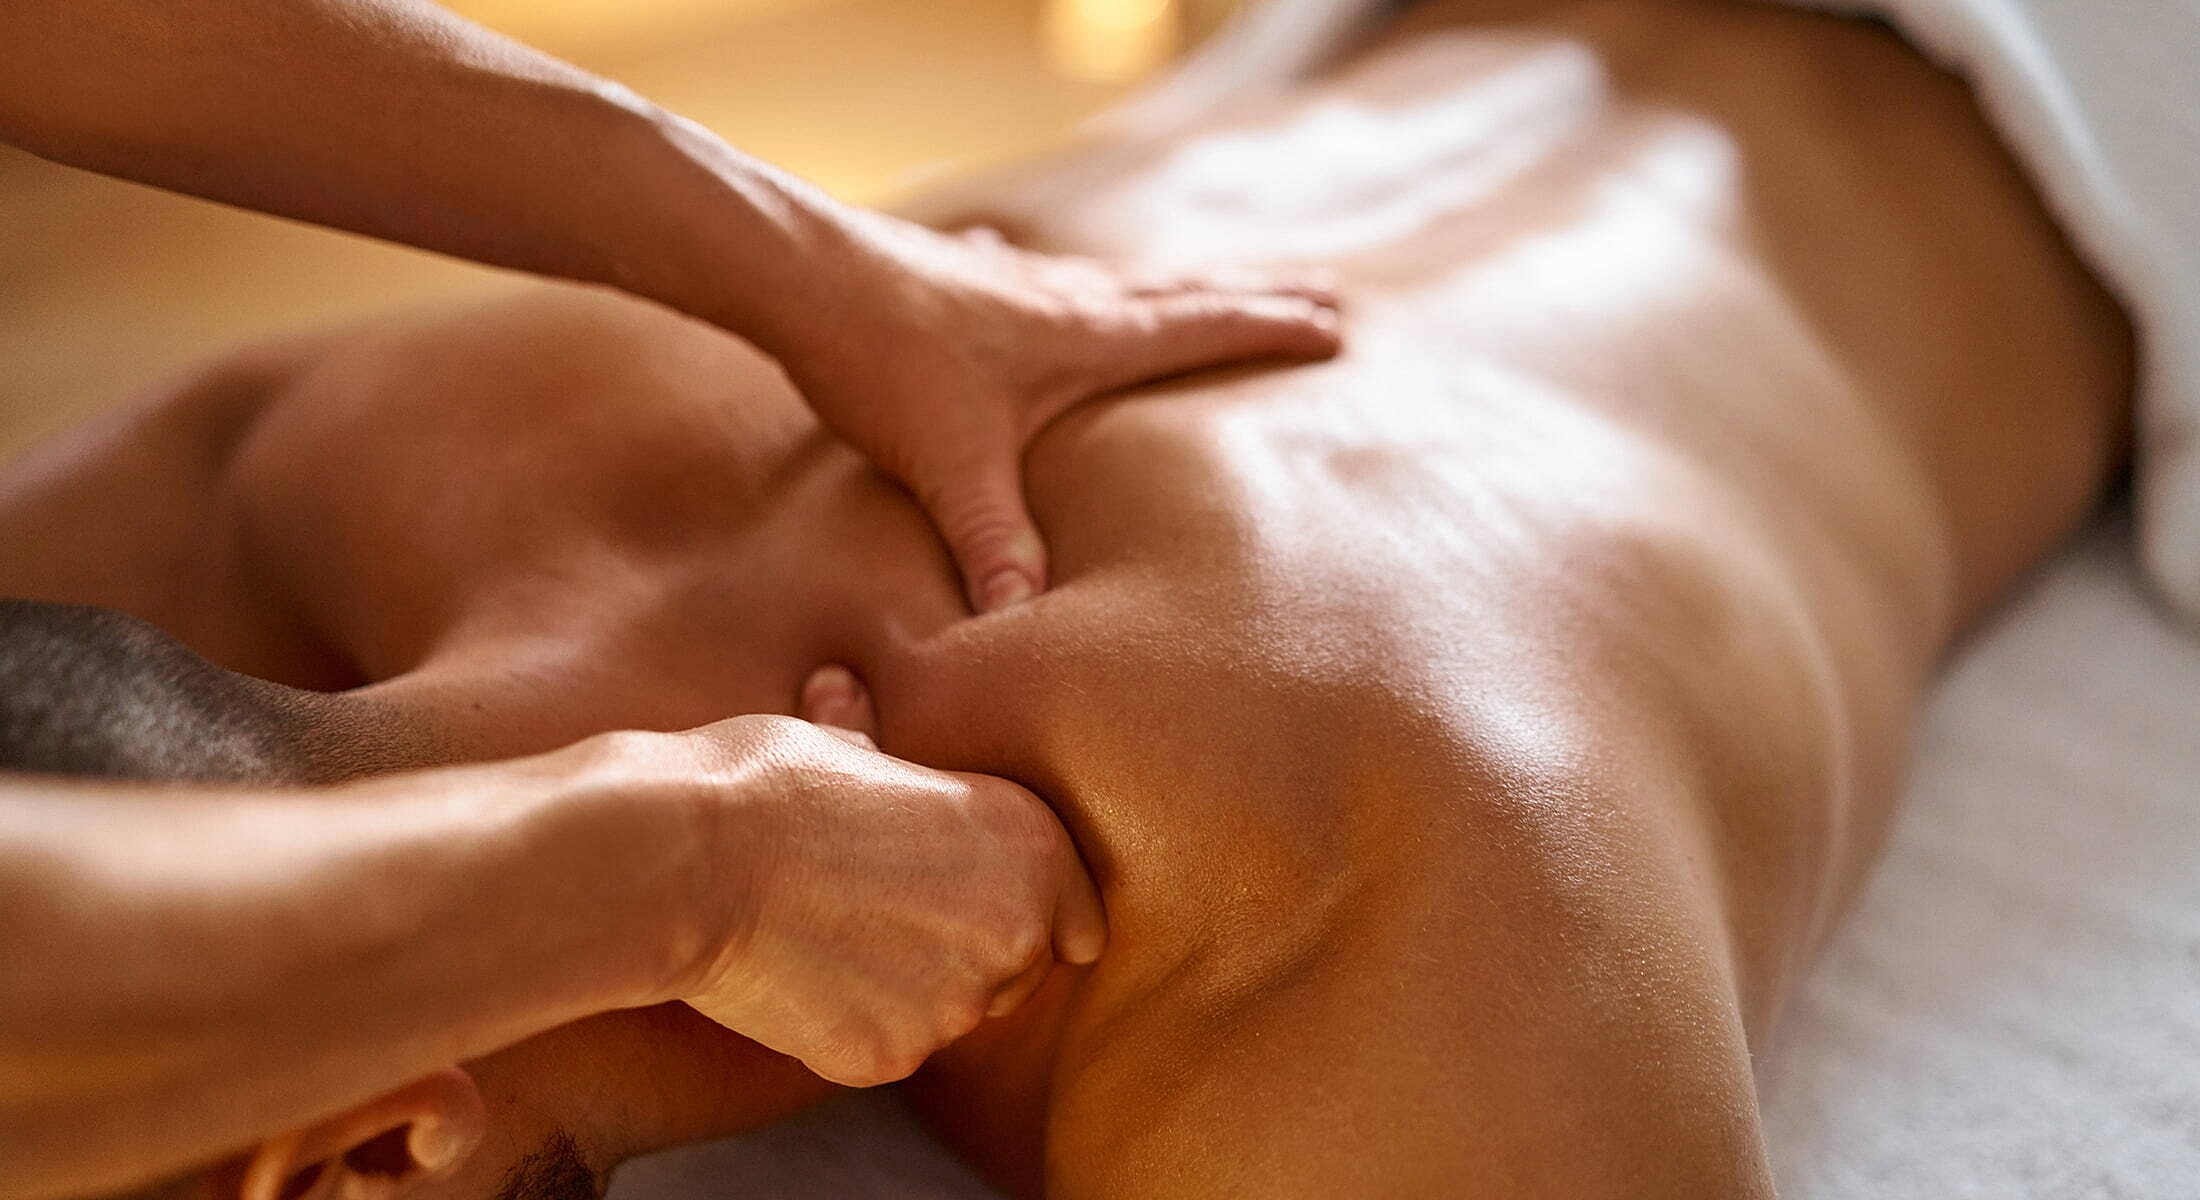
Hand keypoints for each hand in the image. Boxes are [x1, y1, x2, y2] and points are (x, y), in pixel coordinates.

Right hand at [665, 713, 1105, 1087]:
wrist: (683, 858)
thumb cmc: (765, 781)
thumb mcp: (861, 751)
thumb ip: (909, 780)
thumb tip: (873, 745)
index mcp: (1030, 842)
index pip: (1081, 919)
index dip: (1034, 914)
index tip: (983, 908)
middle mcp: (1016, 929)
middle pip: (1021, 971)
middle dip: (969, 952)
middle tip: (886, 913)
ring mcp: (956, 1004)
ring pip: (954, 1014)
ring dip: (912, 988)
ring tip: (833, 933)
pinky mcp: (892, 1056)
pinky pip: (889, 1046)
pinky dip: (853, 1023)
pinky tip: (801, 973)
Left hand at [761, 211, 1341, 611]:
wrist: (800, 277)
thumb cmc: (884, 364)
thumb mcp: (950, 467)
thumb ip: (994, 543)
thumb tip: (1025, 622)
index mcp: (1085, 338)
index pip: (1201, 328)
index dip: (1270, 329)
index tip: (1336, 326)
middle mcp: (1063, 299)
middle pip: (1179, 293)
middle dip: (1251, 298)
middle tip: (1318, 292)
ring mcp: (1013, 283)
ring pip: (1114, 282)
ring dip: (1169, 287)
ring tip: (1197, 288)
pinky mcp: (960, 280)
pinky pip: (1027, 276)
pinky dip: (1047, 276)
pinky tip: (1016, 261)